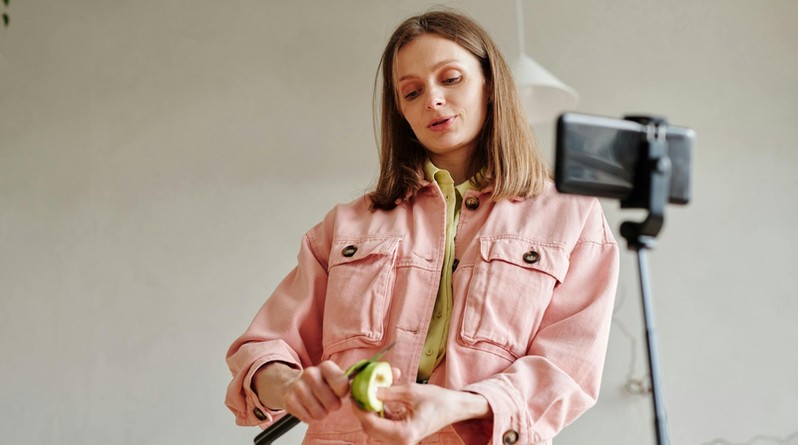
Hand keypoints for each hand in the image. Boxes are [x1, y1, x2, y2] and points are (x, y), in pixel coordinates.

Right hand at [254, 360, 349, 422]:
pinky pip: (307, 418)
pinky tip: (307, 407)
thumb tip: (362, 390)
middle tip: (328, 401)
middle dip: (332, 406)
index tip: (340, 393)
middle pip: (332, 403)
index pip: (341, 383)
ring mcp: (298, 386)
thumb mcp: (334, 378)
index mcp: (325, 366)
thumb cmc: (319, 383)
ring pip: (319, 413)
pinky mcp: (289, 400)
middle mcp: (311, 373)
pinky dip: (310, 417)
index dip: (342, 393)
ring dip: (321, 413)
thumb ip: (347, 383)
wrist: (291, 384)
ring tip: (318, 404)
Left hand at [351, 382, 490, 444]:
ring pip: (376, 426)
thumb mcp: (411, 392)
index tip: (354, 394)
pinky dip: (381, 410)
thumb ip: (388, 392)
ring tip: (374, 389)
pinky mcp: (402, 434)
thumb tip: (368, 389)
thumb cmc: (438, 400)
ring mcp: (401, 440)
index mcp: (404, 434)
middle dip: (364, 407)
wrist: (454, 408)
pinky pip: (384, 424)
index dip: (360, 409)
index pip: (371, 424)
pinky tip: (384, 395)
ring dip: (373, 407)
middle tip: (359, 390)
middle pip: (371, 427)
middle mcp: (401, 442)